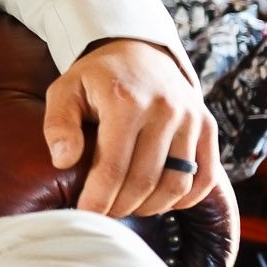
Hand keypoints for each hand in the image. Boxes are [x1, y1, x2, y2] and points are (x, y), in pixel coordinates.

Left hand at [44, 39, 227, 217]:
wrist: (139, 50)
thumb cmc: (96, 77)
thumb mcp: (64, 90)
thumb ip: (58, 125)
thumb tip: (63, 162)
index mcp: (125, 102)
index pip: (112, 167)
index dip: (98, 198)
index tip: (84, 214)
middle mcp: (165, 110)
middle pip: (145, 180)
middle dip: (121, 206)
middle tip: (103, 215)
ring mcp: (191, 118)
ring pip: (177, 183)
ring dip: (151, 206)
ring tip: (127, 208)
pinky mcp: (208, 126)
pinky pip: (204, 176)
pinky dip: (184, 198)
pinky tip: (160, 201)